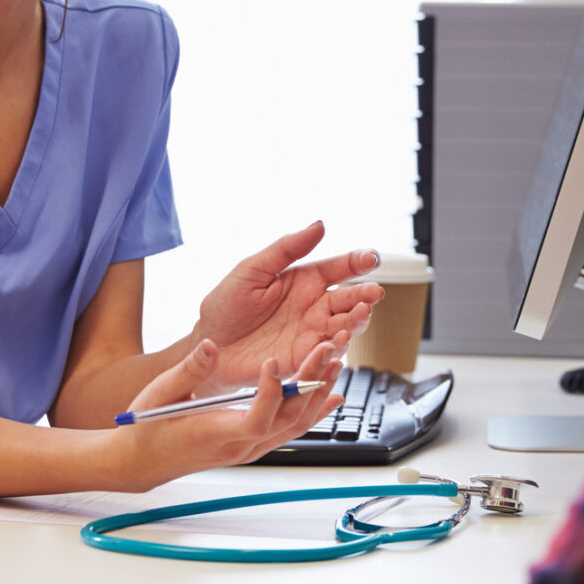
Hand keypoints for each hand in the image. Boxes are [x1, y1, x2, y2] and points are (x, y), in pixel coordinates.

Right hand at [117, 339, 345, 487]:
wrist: (143, 462)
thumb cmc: (148, 430)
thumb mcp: (161, 394)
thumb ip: (189, 370)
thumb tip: (212, 345)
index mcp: (216, 434)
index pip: (257, 420)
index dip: (271, 393)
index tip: (273, 363)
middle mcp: (240, 446)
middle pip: (288, 420)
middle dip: (311, 383)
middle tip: (327, 350)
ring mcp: (249, 449)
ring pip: (295, 426)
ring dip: (318, 394)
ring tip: (334, 363)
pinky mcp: (252, 444)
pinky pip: (291, 431)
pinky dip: (313, 411)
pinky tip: (330, 395)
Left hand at [192, 222, 383, 387]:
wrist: (209, 347)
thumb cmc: (226, 307)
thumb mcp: (252, 270)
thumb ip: (286, 249)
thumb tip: (319, 225)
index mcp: (304, 281)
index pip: (338, 268)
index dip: (357, 262)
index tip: (371, 258)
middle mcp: (314, 307)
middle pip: (349, 299)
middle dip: (365, 295)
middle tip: (373, 293)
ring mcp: (311, 333)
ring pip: (345, 326)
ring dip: (357, 320)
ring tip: (362, 313)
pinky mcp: (304, 358)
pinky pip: (327, 353)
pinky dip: (337, 347)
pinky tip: (340, 338)